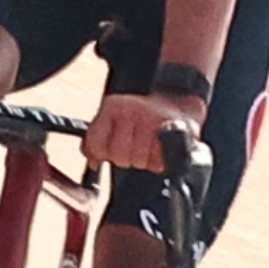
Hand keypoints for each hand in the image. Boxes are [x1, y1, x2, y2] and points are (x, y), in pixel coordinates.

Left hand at [84, 92, 207, 172]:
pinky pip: (159, 160)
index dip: (102, 155)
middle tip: (134, 149)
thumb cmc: (139, 118)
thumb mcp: (112, 122)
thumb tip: (93, 163)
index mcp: (113, 106)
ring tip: (148, 149)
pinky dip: (159, 162)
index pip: (97, 144)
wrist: (175, 104)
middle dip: (126, 159)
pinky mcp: (172, 129)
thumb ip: (96, 141)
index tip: (108, 153)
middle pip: (119, 156)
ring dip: (144, 161)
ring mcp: (153, 118)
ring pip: (139, 160)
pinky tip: (159, 152)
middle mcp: (132, 109)